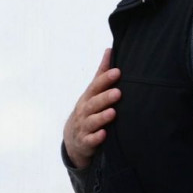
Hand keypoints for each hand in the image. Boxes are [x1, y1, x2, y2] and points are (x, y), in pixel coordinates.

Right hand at [63, 48, 121, 169]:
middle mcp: (84, 111)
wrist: (74, 140)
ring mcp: (84, 127)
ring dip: (102, 117)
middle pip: (94, 103)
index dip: (105, 79)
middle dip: (105, 98)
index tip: (117, 72)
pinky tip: (104, 134)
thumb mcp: (92, 93)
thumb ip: (101, 73)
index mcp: (88, 98)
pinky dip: (96, 138)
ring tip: (113, 113)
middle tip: (118, 92)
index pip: (96, 87)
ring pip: (92, 121)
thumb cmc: (88, 111)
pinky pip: (90, 140)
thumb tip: (110, 50)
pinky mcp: (86, 142)